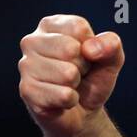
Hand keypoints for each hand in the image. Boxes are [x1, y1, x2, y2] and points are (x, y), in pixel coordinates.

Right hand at [18, 14, 124, 136]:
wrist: (82, 111)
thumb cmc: (92, 77)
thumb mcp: (111, 58)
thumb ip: (110, 44)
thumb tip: (89, 49)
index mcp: (50, 25)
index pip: (78, 28)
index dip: (92, 47)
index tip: (86, 56)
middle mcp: (32, 41)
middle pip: (70, 49)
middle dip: (83, 66)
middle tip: (77, 74)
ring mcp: (26, 66)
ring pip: (67, 74)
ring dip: (75, 84)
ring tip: (69, 85)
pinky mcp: (26, 90)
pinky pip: (63, 95)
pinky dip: (71, 100)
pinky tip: (62, 100)